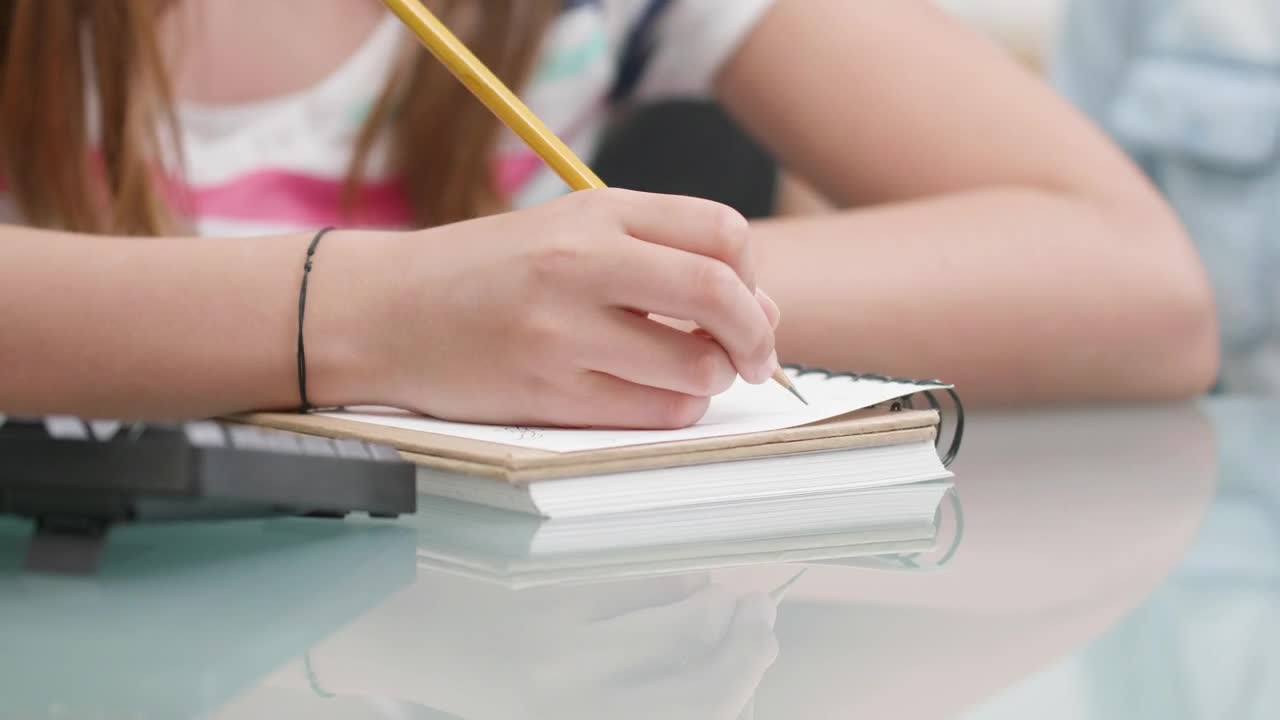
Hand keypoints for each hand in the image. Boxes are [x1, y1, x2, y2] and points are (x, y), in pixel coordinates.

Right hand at [350, 189, 778, 427]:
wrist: (384, 311)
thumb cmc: (485, 273)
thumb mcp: (568, 234)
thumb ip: (659, 257)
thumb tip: (763, 310)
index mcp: (595, 212)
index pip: (721, 232)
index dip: (752, 275)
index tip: (748, 303)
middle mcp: (580, 264)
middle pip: (719, 296)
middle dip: (756, 337)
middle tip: (757, 359)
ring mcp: (561, 331)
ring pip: (694, 367)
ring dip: (712, 380)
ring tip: (691, 376)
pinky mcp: (545, 393)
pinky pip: (651, 413)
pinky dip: (672, 410)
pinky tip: (651, 397)